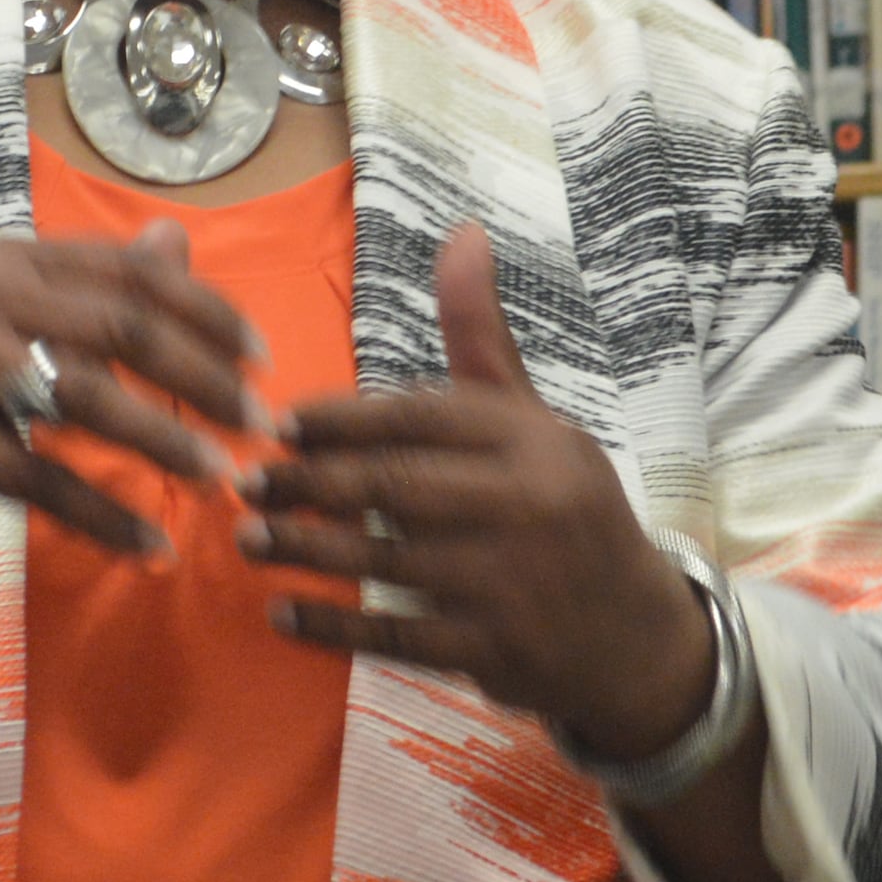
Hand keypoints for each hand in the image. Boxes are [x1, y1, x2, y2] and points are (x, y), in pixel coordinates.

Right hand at [0, 226, 276, 562]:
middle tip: (263, 422)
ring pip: (87, 399)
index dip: (204, 311)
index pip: (127, 271)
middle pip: (122, 327)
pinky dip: (102, 515)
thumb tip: (177, 243)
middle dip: (205, 376)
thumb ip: (78, 279)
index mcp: (4, 263)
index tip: (261, 355)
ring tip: (221, 479)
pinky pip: (39, 480)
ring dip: (165, 442)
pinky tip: (148, 546)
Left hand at [242, 223, 715, 756]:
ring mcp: (510, 584)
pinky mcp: (493, 651)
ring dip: (305, 550)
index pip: (420, 418)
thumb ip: (482, 337)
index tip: (281, 423)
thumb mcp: (536, 420)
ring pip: (385, 559)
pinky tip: (281, 615)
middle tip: (246, 482)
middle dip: (309, 483)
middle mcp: (526, 506)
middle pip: (392, 485)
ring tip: (247, 540)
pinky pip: (395, 635)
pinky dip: (331, 626)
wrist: (634, 638)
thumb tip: (461, 230)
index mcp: (533, 442)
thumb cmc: (566, 510)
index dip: (342, 420)